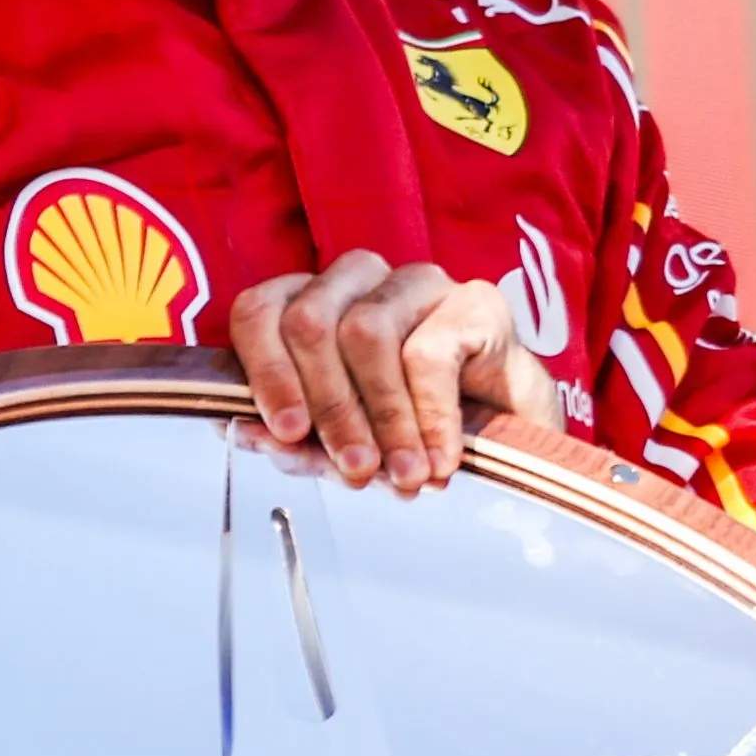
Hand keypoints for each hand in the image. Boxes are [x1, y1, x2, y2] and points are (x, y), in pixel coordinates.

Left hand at [231, 253, 563, 493]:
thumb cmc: (416, 437)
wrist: (515, 445)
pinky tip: (441, 458)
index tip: (284, 434)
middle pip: (309, 322)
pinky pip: (430, 352)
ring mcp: (418, 284)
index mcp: (313, 303)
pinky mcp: (475, 302)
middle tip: (355, 471)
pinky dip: (431, 415)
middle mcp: (360, 280)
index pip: (260, 310)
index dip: (264, 372)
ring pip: (365, 333)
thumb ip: (297, 442)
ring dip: (383, 418)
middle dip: (328, 408)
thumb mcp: (346, 448)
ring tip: (404, 474)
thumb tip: (240, 431)